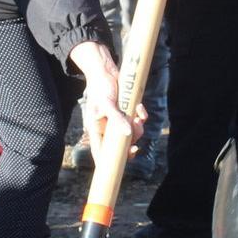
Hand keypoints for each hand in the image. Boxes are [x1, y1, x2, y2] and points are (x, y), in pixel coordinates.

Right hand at [68, 41, 141, 157]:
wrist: (106, 71)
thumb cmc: (100, 87)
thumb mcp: (107, 103)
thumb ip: (117, 118)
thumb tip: (128, 134)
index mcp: (97, 128)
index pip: (100, 151)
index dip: (108, 162)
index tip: (118, 167)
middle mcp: (107, 126)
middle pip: (119, 144)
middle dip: (129, 144)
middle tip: (135, 147)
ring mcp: (118, 120)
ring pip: (131, 132)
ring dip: (138, 128)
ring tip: (137, 118)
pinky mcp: (126, 111)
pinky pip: (137, 120)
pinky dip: (141, 116)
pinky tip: (140, 108)